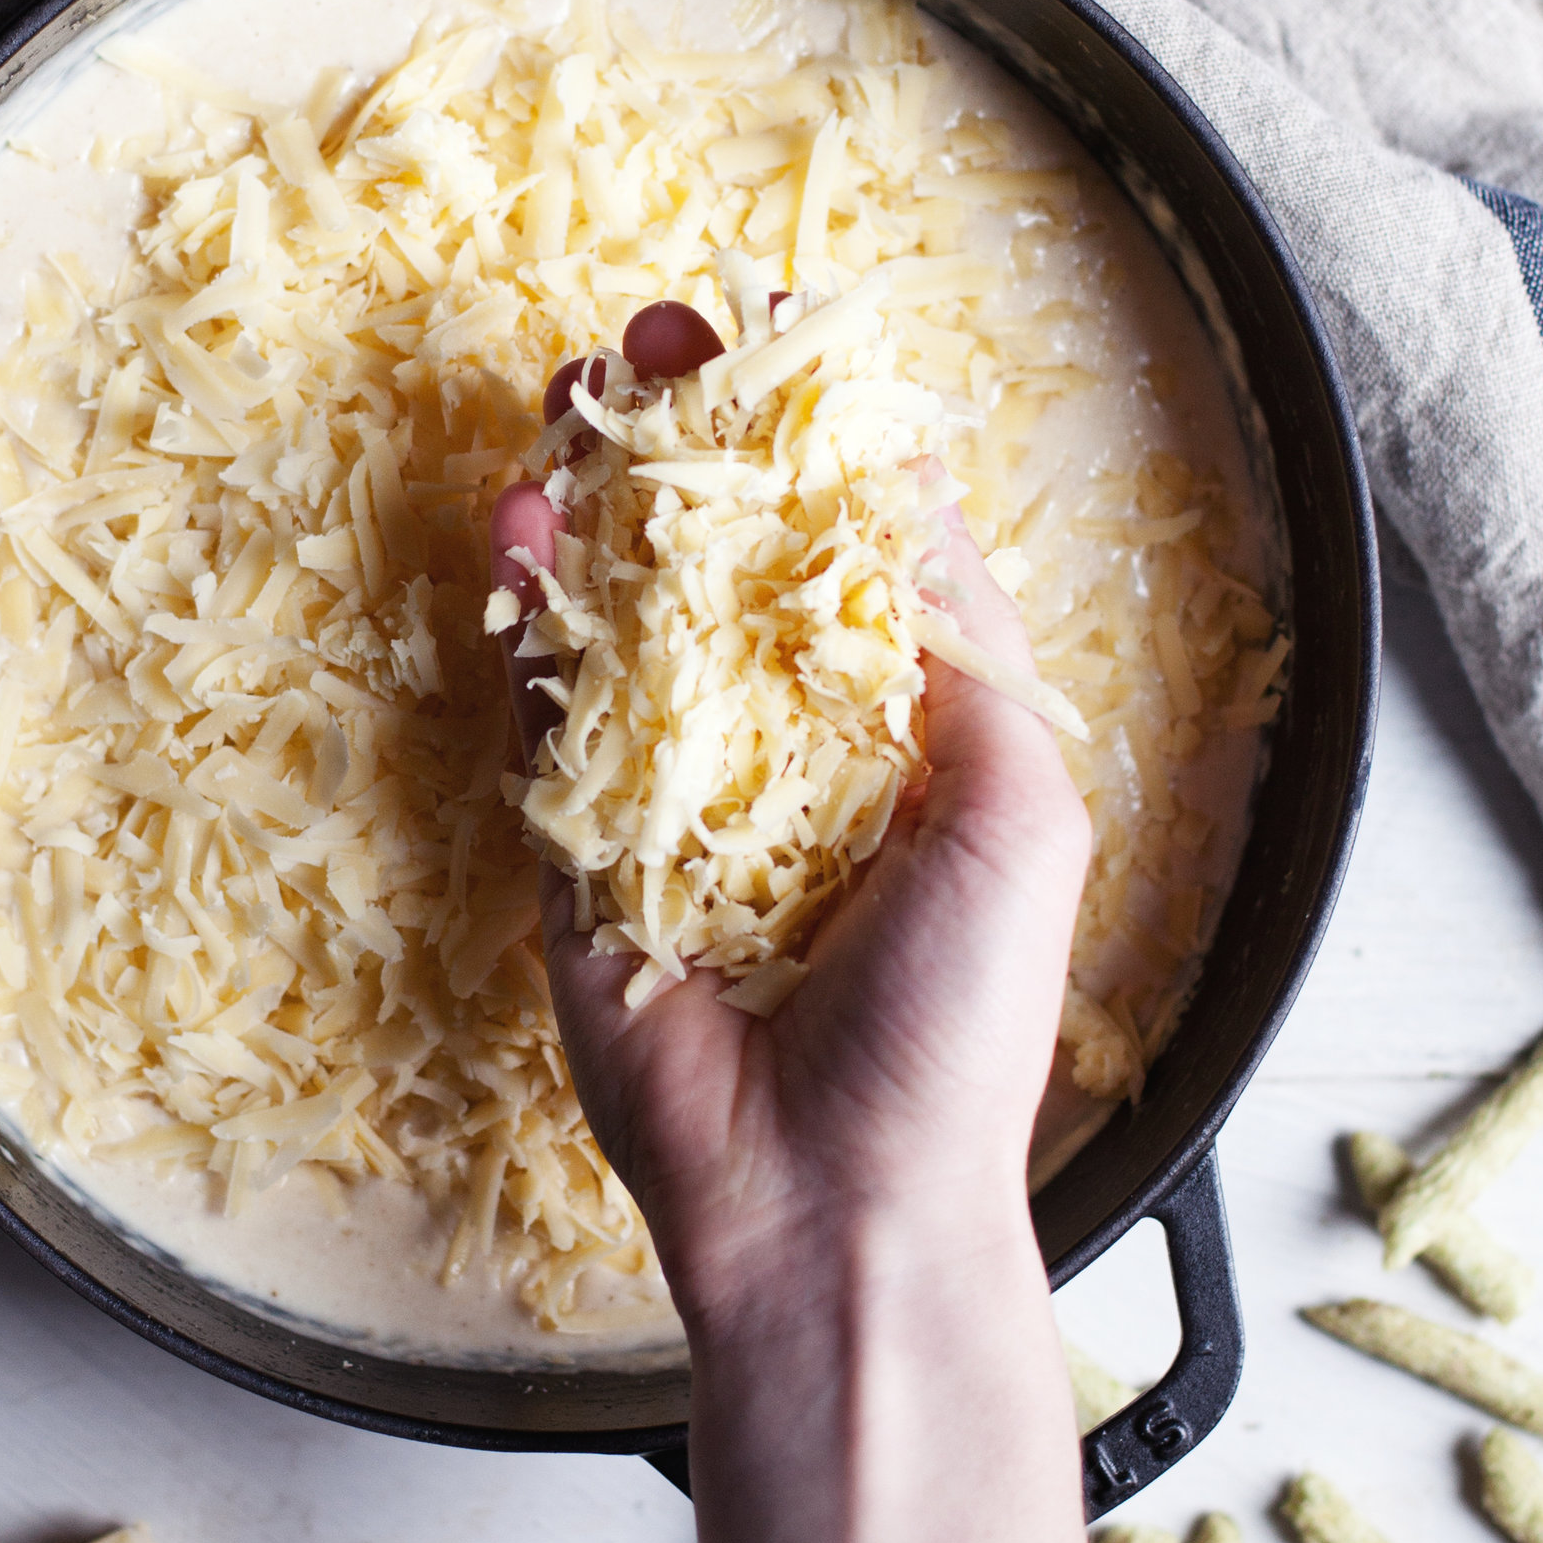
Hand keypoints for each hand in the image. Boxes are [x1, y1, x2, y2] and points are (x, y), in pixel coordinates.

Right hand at [489, 305, 1091, 1338]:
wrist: (840, 1200)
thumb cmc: (958, 1022)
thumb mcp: (1019, 804)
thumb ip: (958, 645)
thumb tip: (903, 487)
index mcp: (894, 723)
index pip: (836, 542)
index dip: (798, 437)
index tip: (759, 341)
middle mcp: (777, 741)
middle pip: (711, 552)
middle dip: (674, 441)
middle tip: (642, 347)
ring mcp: (668, 790)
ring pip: (615, 613)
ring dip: (587, 500)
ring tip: (570, 405)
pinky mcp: (577, 852)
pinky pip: (541, 717)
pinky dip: (528, 620)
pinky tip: (524, 536)